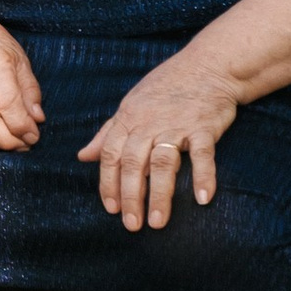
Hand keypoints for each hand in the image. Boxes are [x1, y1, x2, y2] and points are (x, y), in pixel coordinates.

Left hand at [77, 49, 237, 230]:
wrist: (208, 65)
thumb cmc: (167, 87)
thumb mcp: (131, 104)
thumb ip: (108, 133)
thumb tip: (83, 156)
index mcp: (129, 118)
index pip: (110, 155)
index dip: (107, 183)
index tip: (110, 209)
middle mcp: (149, 123)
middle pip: (133, 163)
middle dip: (130, 196)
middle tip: (131, 225)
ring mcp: (177, 125)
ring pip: (163, 163)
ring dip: (159, 195)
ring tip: (158, 222)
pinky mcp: (204, 127)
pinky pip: (202, 154)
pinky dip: (203, 176)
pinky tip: (203, 199)